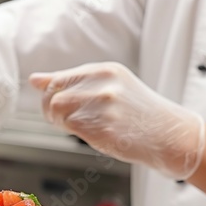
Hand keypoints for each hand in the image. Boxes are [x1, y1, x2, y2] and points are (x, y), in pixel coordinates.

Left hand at [29, 62, 204, 179]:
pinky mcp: (108, 131)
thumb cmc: (137, 109)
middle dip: (51, 112)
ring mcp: (107, 109)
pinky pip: (76, 131)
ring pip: (62, 115)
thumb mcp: (110, 85)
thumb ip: (72, 81)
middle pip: (54, 98)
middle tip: (63, 121)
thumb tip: (35, 79)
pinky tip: (95, 134)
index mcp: (106, 70)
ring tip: (80, 126)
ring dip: (62, 124)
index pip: (58, 79)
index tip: (56, 105)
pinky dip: (78, 134)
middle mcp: (106, 86)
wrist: (170, 134)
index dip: (49, 96)